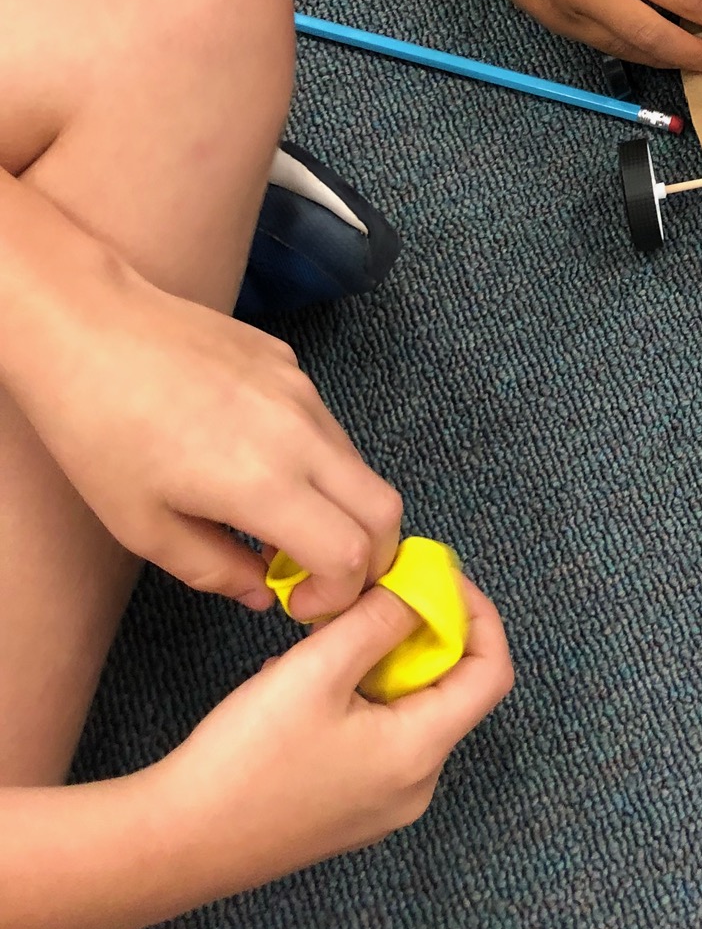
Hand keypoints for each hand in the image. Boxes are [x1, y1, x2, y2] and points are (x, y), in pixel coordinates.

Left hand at [7, 266, 402, 618]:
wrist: (89, 329)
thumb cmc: (100, 433)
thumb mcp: (143, 528)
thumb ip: (214, 570)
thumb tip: (261, 590)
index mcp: (264, 483)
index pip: (353, 553)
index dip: (338, 593)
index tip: (294, 599)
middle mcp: (301, 433)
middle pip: (385, 509)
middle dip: (369, 556)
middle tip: (316, 574)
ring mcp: (301, 389)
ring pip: (356, 465)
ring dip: (338, 506)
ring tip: (273, 516)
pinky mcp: (288, 361)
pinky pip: (324, 423)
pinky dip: (312, 459)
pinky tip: (248, 455)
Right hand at [151, 579, 512, 899]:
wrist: (175, 842)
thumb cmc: (245, 758)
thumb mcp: (317, 669)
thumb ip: (380, 619)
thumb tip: (422, 585)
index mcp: (420, 753)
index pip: (491, 672)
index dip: (475, 614)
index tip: (437, 577)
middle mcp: (414, 786)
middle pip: (450, 688)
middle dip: (420, 632)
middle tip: (375, 595)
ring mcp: (381, 803)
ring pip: (409, 708)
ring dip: (381, 661)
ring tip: (326, 639)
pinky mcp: (349, 808)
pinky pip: (378, 736)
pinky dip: (358, 695)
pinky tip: (302, 680)